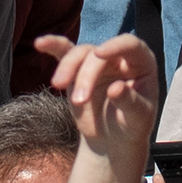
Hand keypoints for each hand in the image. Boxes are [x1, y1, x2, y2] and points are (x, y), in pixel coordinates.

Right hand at [41, 30, 160, 167]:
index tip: (99, 53)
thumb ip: (130, 103)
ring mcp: (97, 61)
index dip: (115, 46)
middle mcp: (119, 57)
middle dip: (86, 75)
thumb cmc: (132, 126)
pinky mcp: (78, 69)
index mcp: (141, 62)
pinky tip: (40, 43)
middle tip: (80, 101)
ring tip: (58, 88)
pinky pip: (65, 52)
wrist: (114, 139)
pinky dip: (53, 46)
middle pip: (97, 55)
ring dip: (67, 69)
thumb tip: (116, 88)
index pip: (130, 44)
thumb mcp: (138, 119)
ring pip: (79, 54)